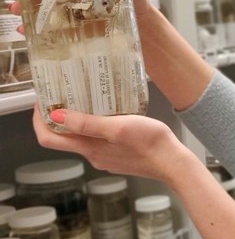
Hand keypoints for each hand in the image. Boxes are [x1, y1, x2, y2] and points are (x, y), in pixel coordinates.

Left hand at [33, 106, 194, 182]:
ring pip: (82, 138)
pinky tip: (110, 114)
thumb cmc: (149, 143)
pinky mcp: (118, 156)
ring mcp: (105, 157)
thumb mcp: (118, 127)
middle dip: (57, 117)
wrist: (173, 162)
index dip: (39, 121)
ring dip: (78, 120)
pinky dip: (96, 126)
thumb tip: (55, 116)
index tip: (41, 102)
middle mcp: (93, 155)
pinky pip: (99, 140)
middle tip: (62, 95)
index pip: (48, 138)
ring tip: (87, 98)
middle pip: (63, 138)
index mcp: (89, 148)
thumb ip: (87, 123)